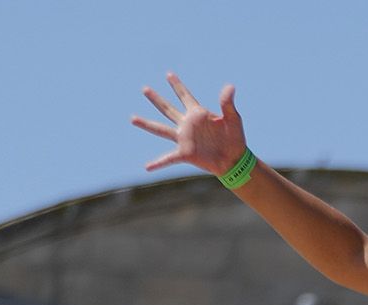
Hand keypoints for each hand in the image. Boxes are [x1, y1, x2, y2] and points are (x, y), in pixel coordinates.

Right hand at [132, 73, 246, 174]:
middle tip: (144, 89)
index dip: (177, 85)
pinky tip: (147, 167)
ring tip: (132, 118)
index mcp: (197, 114)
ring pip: (161, 130)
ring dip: (146, 124)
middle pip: (168, 109)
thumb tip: (230, 86)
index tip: (169, 74)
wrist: (235, 160)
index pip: (185, 96)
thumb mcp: (233, 118)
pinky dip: (158, 163)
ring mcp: (184, 139)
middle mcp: (187, 125)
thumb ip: (227, 103)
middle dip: (156, 99)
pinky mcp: (185, 153)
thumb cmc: (235, 138)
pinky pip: (168, 158)